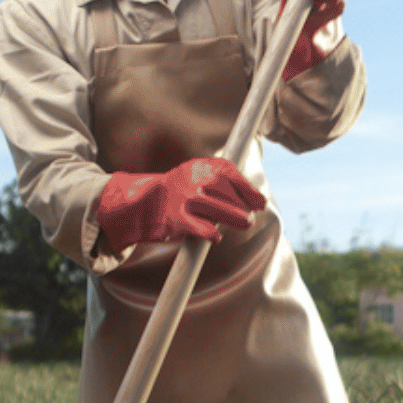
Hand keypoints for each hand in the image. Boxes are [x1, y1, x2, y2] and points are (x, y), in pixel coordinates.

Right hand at [97, 158, 268, 249]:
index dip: (248, 190)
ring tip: (245, 223)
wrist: (142, 203)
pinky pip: (201, 228)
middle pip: (225, 191)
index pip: (230, 174)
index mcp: (200, 166)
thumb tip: (256, 202)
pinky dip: (211, 233)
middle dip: (242, 206)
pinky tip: (216, 236)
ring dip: (235, 218)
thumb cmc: (180, 192)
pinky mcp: (176, 219)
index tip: (260, 203)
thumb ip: (224, 183)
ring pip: (217, 209)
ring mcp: (183, 198)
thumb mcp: (199, 177)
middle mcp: (191, 178)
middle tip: (250, 218)